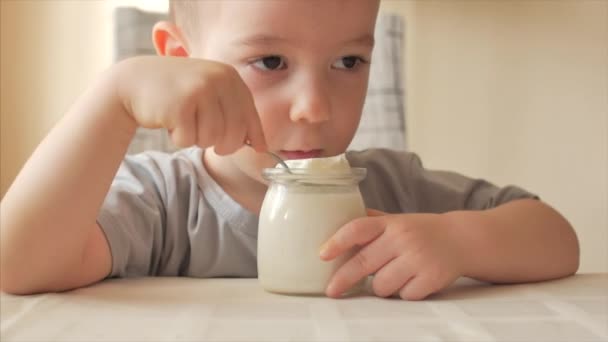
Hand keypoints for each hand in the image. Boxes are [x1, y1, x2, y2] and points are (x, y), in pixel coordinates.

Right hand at [114, 56, 266, 153]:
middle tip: (207, 139)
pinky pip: (188, 140)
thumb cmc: (177, 92)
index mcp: (230, 76)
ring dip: (197, 139)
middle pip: (235, 133)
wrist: (135, 81)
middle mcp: (218, 80)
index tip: (259, 150)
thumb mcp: (210, 92)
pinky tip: (170, 121)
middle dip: (223, 145)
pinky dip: (179, 138)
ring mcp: (200, 91)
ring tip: (185, 122)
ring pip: (211, 139)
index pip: (250, 114)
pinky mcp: (180, 105)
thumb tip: (260, 145)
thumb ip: (233, 111)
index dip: (255, 135)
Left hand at [320, 209, 463, 299]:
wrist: (462, 239)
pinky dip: (403, 293)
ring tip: (392, 276)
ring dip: (381, 286)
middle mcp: (403, 238)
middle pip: (363, 263)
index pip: (358, 228)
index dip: (337, 242)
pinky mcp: (431, 278)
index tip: (322, 255)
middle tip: (331, 290)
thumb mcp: (397, 220)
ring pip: (382, 285)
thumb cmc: (421, 231)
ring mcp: (418, 258)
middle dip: (343, 279)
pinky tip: (411, 281)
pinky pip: (403, 296)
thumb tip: (336, 219)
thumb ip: (371, 221)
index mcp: (391, 223)